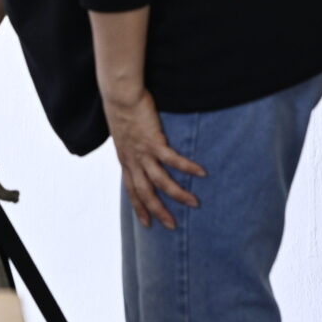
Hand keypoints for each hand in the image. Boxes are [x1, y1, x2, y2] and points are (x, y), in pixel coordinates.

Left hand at [106, 89, 203, 228]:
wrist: (120, 96)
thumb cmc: (122, 110)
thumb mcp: (124, 135)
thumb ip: (133, 147)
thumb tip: (141, 152)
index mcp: (126, 160)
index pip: (132, 190)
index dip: (139, 207)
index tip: (147, 224)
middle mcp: (133, 160)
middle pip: (146, 193)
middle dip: (159, 211)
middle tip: (172, 225)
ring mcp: (143, 152)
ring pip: (161, 181)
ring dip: (178, 194)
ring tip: (194, 203)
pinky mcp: (154, 141)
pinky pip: (173, 159)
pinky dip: (188, 167)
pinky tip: (202, 173)